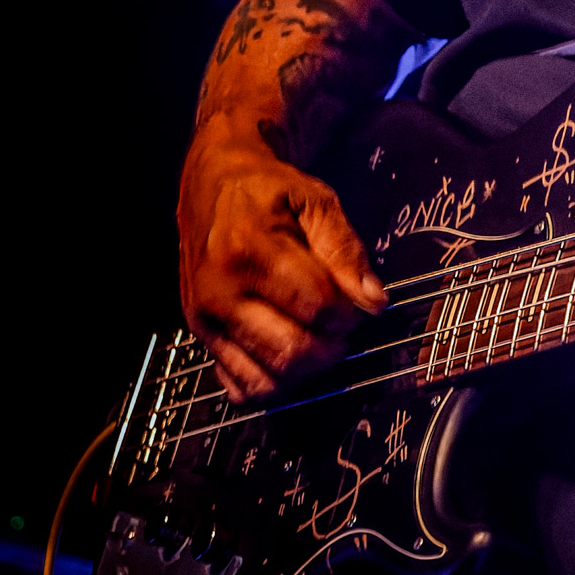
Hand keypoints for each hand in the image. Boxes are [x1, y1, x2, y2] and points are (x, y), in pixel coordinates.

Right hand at [179, 132, 385, 401]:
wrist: (210, 186)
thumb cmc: (267, 192)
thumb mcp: (315, 201)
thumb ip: (346, 251)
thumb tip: (374, 301)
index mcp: (249, 251)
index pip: (317, 307)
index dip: (351, 312)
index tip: (360, 301)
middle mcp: (220, 293)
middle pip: (292, 351)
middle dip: (333, 346)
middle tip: (343, 325)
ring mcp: (205, 321)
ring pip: (267, 380)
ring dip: (307, 371)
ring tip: (320, 339)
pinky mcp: (201, 338)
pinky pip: (240, 387)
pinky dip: (273, 384)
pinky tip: (289, 356)